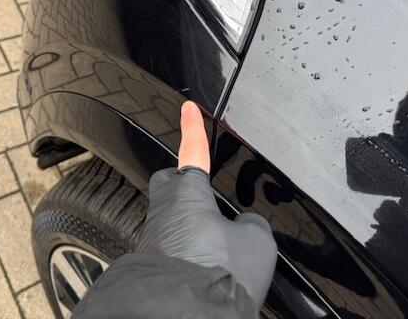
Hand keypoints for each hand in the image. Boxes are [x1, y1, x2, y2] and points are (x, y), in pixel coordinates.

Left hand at [135, 101, 277, 305]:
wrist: (184, 313)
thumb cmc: (218, 272)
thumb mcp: (257, 242)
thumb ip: (251, 225)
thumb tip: (242, 228)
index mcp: (187, 194)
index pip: (192, 151)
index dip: (192, 129)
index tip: (187, 109)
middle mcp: (163, 212)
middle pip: (168, 184)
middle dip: (182, 184)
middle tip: (204, 195)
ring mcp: (153, 238)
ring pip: (171, 218)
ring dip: (191, 226)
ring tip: (217, 248)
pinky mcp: (150, 263)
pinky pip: (171, 247)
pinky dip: (187, 252)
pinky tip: (205, 268)